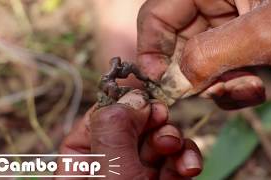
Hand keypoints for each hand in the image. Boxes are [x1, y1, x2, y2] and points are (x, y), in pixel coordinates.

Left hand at [57, 90, 201, 178]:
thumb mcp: (111, 174)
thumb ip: (114, 130)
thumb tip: (132, 96)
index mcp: (82, 165)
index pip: (94, 122)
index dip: (117, 105)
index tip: (139, 98)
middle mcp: (109, 167)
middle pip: (130, 127)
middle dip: (150, 121)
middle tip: (161, 117)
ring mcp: (137, 174)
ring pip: (156, 142)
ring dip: (171, 138)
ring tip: (174, 145)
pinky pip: (174, 161)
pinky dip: (185, 159)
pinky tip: (189, 165)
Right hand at [137, 0, 270, 108]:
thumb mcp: (267, 31)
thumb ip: (212, 53)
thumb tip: (179, 79)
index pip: (156, 14)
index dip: (150, 49)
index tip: (158, 82)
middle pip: (175, 40)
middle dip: (189, 74)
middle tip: (205, 93)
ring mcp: (226, 20)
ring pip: (197, 59)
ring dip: (215, 83)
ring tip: (245, 86)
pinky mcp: (240, 38)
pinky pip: (219, 65)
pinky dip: (231, 83)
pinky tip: (253, 85)